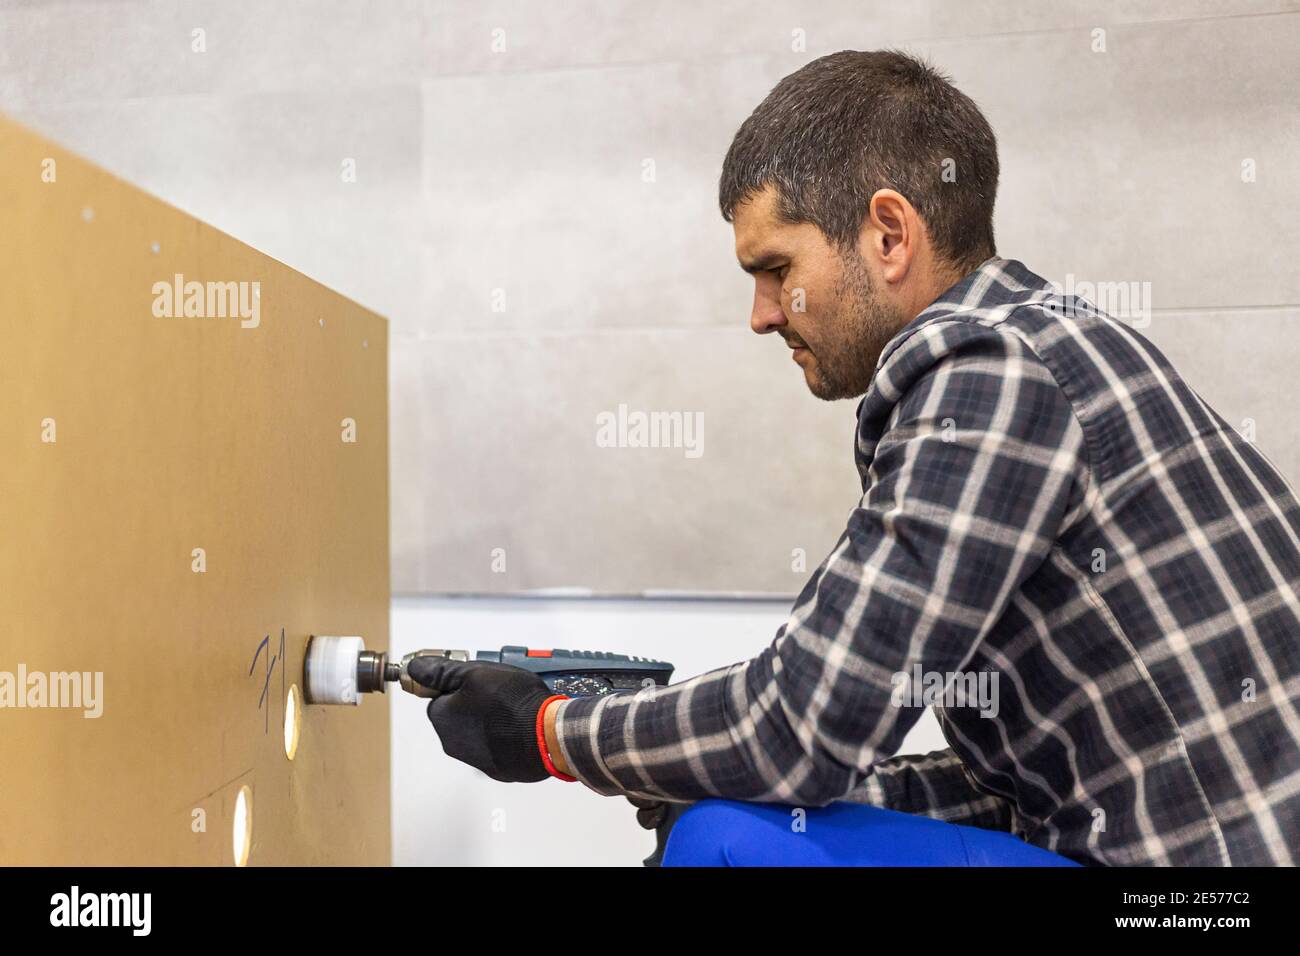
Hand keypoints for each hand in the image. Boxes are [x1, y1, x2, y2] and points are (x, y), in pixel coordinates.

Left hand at [407, 658, 554, 782]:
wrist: (546, 735)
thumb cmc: (512, 705)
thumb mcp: (476, 673)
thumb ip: (442, 670)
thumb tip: (417, 667)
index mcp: (443, 718)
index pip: (438, 697)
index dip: (456, 685)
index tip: (473, 681)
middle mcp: (453, 743)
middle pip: (456, 715)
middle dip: (473, 703)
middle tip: (496, 692)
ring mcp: (475, 759)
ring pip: (475, 731)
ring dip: (488, 720)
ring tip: (511, 707)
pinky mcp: (497, 768)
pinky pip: (494, 746)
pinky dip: (502, 736)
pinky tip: (518, 724)